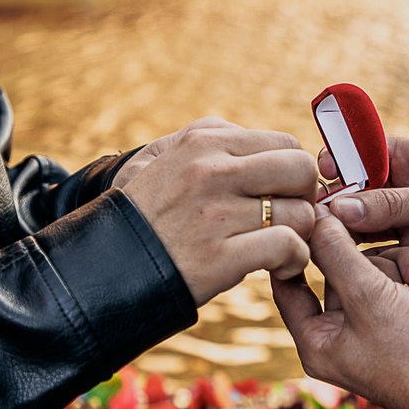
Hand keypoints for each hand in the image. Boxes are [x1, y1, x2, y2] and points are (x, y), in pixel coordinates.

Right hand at [124, 119, 318, 305]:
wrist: (103, 264)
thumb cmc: (144, 214)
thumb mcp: (166, 157)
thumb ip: (215, 142)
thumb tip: (268, 146)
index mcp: (203, 140)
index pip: (285, 142)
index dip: (295, 172)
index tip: (286, 195)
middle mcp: (211, 170)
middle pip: (301, 170)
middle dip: (306, 198)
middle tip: (291, 220)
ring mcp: (215, 212)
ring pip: (301, 212)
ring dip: (302, 236)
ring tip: (283, 248)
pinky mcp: (219, 256)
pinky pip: (289, 247)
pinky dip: (294, 261)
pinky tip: (279, 268)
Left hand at [273, 206, 408, 408]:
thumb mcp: (368, 294)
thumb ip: (335, 250)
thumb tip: (311, 216)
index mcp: (318, 342)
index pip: (288, 286)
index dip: (297, 251)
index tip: (310, 220)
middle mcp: (343, 338)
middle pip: (343, 271)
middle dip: (378, 264)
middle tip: (400, 271)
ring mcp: (378, 331)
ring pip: (381, 272)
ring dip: (408, 271)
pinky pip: (408, 286)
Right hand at [320, 136, 408, 298]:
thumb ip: (397, 205)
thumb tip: (339, 205)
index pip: (361, 154)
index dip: (336, 165)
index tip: (320, 181)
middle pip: (356, 201)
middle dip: (343, 219)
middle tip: (327, 234)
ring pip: (371, 242)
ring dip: (373, 256)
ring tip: (385, 265)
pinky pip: (395, 272)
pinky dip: (402, 281)